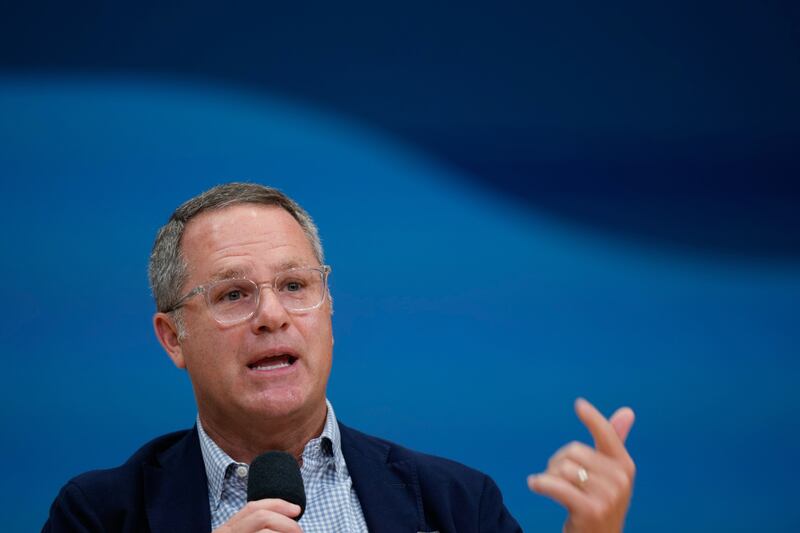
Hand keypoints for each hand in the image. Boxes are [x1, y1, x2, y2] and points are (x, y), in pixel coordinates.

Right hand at [213, 499, 302, 532]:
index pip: (253, 507)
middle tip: (300, 531)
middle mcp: (225, 532)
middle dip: (286, 522)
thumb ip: (255, 528)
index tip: (296, 509)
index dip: (277, 504)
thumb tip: (287, 520)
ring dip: (284, 532)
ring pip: (264, 532)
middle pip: (261, 517)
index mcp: (227, 528)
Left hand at [528, 398, 635, 532]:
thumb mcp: (610, 475)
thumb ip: (614, 443)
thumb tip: (627, 411)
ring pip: (563, 468)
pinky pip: (556, 486)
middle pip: (574, 451)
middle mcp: (620, 480)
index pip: (607, 435)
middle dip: (558, 461)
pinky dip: (540, 483)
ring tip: (550, 486)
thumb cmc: (600, 504)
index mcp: (625, 466)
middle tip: (557, 477)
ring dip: (549, 475)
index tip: (579, 404)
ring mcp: (607, 497)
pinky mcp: (591, 510)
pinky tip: (534, 484)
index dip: (593, 419)